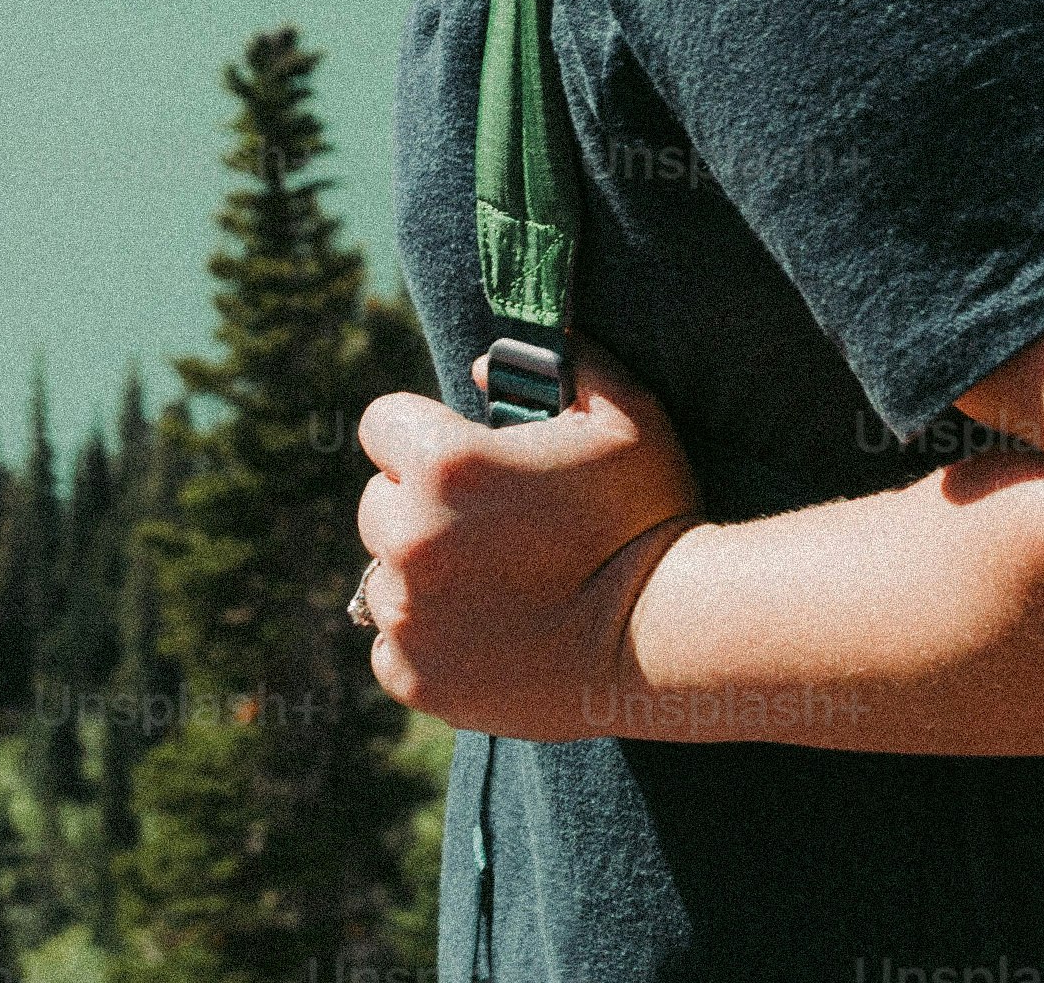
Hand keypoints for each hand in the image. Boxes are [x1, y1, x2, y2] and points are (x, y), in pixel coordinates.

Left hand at [352, 351, 709, 740]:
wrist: (664, 639)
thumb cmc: (649, 518)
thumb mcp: (626, 414)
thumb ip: (565, 366)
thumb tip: (486, 370)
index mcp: (445, 462)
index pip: (381, 423)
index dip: (421, 433)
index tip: (459, 456)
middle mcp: (409, 537)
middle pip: (379, 504)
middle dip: (420, 506)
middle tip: (487, 526)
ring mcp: (408, 615)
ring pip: (384, 578)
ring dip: (421, 576)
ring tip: (493, 585)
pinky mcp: (415, 676)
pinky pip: (393, 649)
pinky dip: (426, 643)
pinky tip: (485, 635)